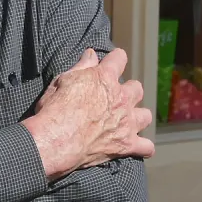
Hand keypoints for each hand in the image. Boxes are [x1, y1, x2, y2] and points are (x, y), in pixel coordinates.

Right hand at [22, 48, 154, 179]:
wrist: (55, 141)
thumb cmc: (54, 110)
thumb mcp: (63, 81)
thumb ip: (81, 67)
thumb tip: (91, 54)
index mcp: (105, 78)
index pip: (119, 59)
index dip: (115, 59)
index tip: (112, 62)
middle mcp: (121, 98)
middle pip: (137, 88)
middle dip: (128, 91)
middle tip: (115, 98)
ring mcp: (126, 122)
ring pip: (145, 116)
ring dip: (138, 117)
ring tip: (127, 122)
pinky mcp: (126, 144)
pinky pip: (146, 147)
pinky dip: (143, 148)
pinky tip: (138, 147)